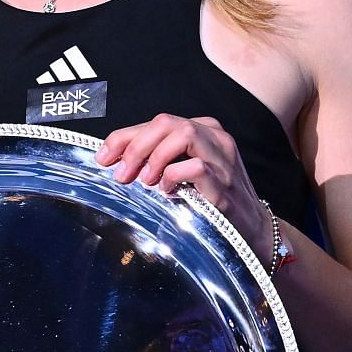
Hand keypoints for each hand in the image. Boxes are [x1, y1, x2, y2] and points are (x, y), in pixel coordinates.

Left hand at [96, 113, 266, 249]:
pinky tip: (166, 191)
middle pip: (167, 122)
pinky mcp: (225, 183)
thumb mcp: (180, 171)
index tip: (103, 157)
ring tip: (144, 180)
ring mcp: (223, 158)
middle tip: (122, 173)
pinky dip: (173, 177)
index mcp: (202, 129)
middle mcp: (214, 137)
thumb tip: (113, 160)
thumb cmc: (206, 198)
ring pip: (184, 134)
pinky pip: (197, 167)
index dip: (124, 137)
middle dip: (136, 146)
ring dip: (155, 156)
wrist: (248, 230)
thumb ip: (154, 159)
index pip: (156, 122)